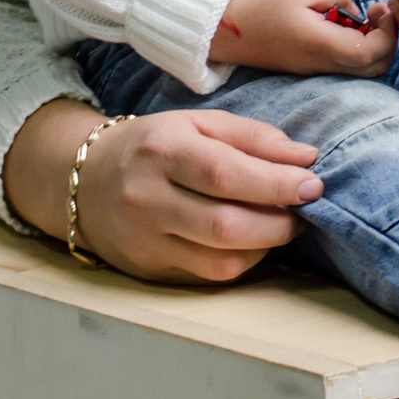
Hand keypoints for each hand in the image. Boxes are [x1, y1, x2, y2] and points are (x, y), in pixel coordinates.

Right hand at [4, 98, 322, 284]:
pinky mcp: (150, 270)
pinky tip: (253, 242)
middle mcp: (148, 198)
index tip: (313, 183)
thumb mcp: (198, 123)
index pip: (225, 173)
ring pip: (219, 259)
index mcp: (161, 150)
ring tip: (281, 224)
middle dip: (278, 222)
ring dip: (265, 246)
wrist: (86, 182)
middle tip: (305, 208)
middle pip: (224, 225)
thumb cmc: (154, 146)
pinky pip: (209, 275)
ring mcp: (146, 240)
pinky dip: (242, 261)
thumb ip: (253, 137)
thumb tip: (306, 157)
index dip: (275, 183)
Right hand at [222, 0, 397, 76]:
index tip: (382, 9)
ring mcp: (317, 70)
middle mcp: (322, 65)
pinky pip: (347, 66)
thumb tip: (359, 14)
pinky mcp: (312, 68)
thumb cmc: (266, 4)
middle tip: (380, 13)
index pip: (371, 54)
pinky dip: (359, 48)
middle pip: (375, 68)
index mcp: (322, 45)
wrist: (229, 27)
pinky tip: (349, 25)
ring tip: (366, 17)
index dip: (388, 33)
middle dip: (389, 41)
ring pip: (363, 70)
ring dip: (375, 45)